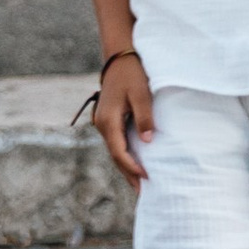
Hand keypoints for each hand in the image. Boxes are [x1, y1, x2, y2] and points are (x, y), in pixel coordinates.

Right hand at [92, 54, 152, 185]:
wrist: (119, 56)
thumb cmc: (132, 73)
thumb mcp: (141, 93)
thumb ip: (144, 117)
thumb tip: (147, 141)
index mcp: (108, 120)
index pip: (120, 152)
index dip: (133, 168)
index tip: (147, 178)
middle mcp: (102, 124)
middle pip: (115, 156)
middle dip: (128, 174)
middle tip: (142, 192)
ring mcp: (103, 121)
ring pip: (114, 150)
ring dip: (126, 166)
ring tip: (139, 183)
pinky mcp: (108, 118)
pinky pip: (116, 142)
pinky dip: (124, 154)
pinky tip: (134, 161)